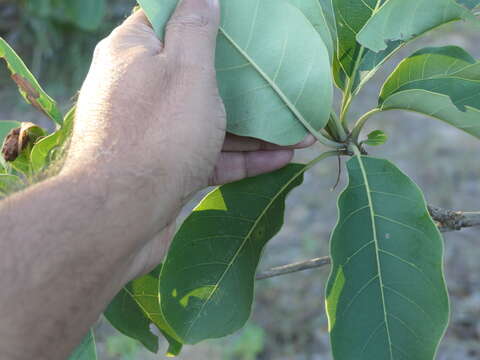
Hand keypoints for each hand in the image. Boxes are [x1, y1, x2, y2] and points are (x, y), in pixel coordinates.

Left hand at [65, 0, 314, 279]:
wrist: (119, 219)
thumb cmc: (157, 135)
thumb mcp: (185, 70)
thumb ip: (195, 29)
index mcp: (133, 53)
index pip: (168, 19)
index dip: (204, 16)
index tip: (242, 24)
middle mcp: (140, 90)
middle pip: (197, 74)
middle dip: (243, 80)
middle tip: (280, 77)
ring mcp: (154, 132)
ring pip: (209, 119)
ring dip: (255, 126)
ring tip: (300, 129)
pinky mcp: (167, 167)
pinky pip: (209, 154)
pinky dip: (243, 156)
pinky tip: (283, 158)